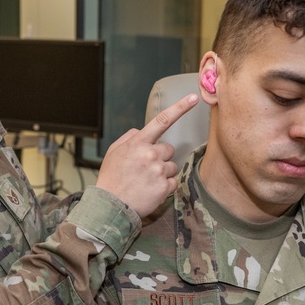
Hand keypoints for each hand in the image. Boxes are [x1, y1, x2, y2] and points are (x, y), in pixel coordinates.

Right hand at [95, 94, 198, 216]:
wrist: (110, 206)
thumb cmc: (111, 178)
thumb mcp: (114, 151)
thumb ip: (129, 137)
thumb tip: (142, 130)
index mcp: (138, 142)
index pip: (162, 120)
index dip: (180, 107)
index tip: (193, 98)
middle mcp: (150, 154)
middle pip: (168, 149)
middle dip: (160, 157)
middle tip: (145, 168)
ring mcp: (158, 171)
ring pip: (172, 166)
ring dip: (162, 172)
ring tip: (145, 181)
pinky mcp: (164, 187)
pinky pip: (173, 182)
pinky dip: (164, 186)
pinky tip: (150, 190)